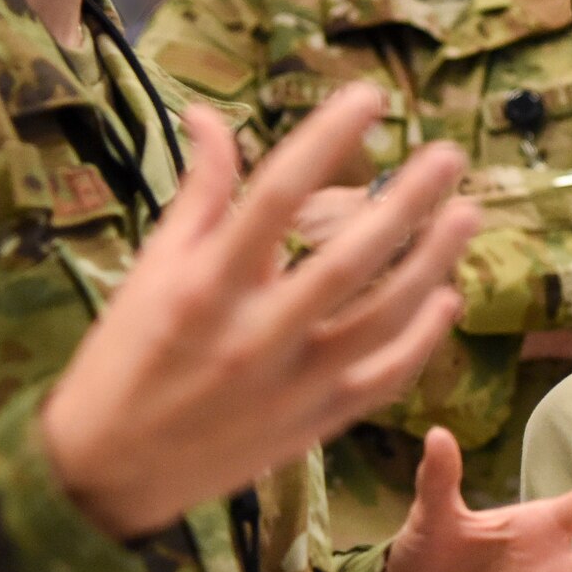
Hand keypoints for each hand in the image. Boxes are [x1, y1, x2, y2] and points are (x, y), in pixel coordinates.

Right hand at [41, 84, 479, 538]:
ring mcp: (289, 385)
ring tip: (465, 215)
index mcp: (204, 286)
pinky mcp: (312, 425)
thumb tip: (207, 114)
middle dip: (405, 203)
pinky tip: (446, 297)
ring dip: (431, 266)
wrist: (106, 473)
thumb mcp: (151, 268)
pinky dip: (420, 340)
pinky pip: (382, 379)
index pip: (275, 196)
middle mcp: (252, 335)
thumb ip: (196, 192)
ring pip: (380, 321)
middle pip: (347, 260)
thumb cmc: (126, 356)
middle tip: (448, 156)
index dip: (326, 140)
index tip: (368, 98)